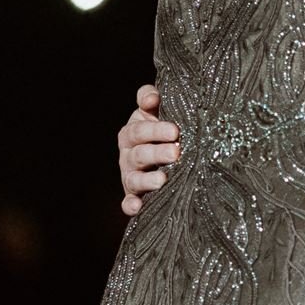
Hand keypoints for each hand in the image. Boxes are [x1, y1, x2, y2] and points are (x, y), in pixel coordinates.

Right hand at [118, 83, 178, 216]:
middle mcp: (128, 154)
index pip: (140, 129)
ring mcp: (130, 175)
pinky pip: (129, 201)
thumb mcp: (156, 111)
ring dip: (147, 180)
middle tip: (176, 152)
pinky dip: (130, 205)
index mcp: (133, 132)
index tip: (175, 131)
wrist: (164, 154)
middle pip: (140, 153)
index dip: (155, 129)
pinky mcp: (133, 195)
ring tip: (163, 179)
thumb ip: (151, 99)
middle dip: (157, 153)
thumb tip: (152, 97)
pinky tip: (136, 207)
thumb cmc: (163, 128)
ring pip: (135, 178)